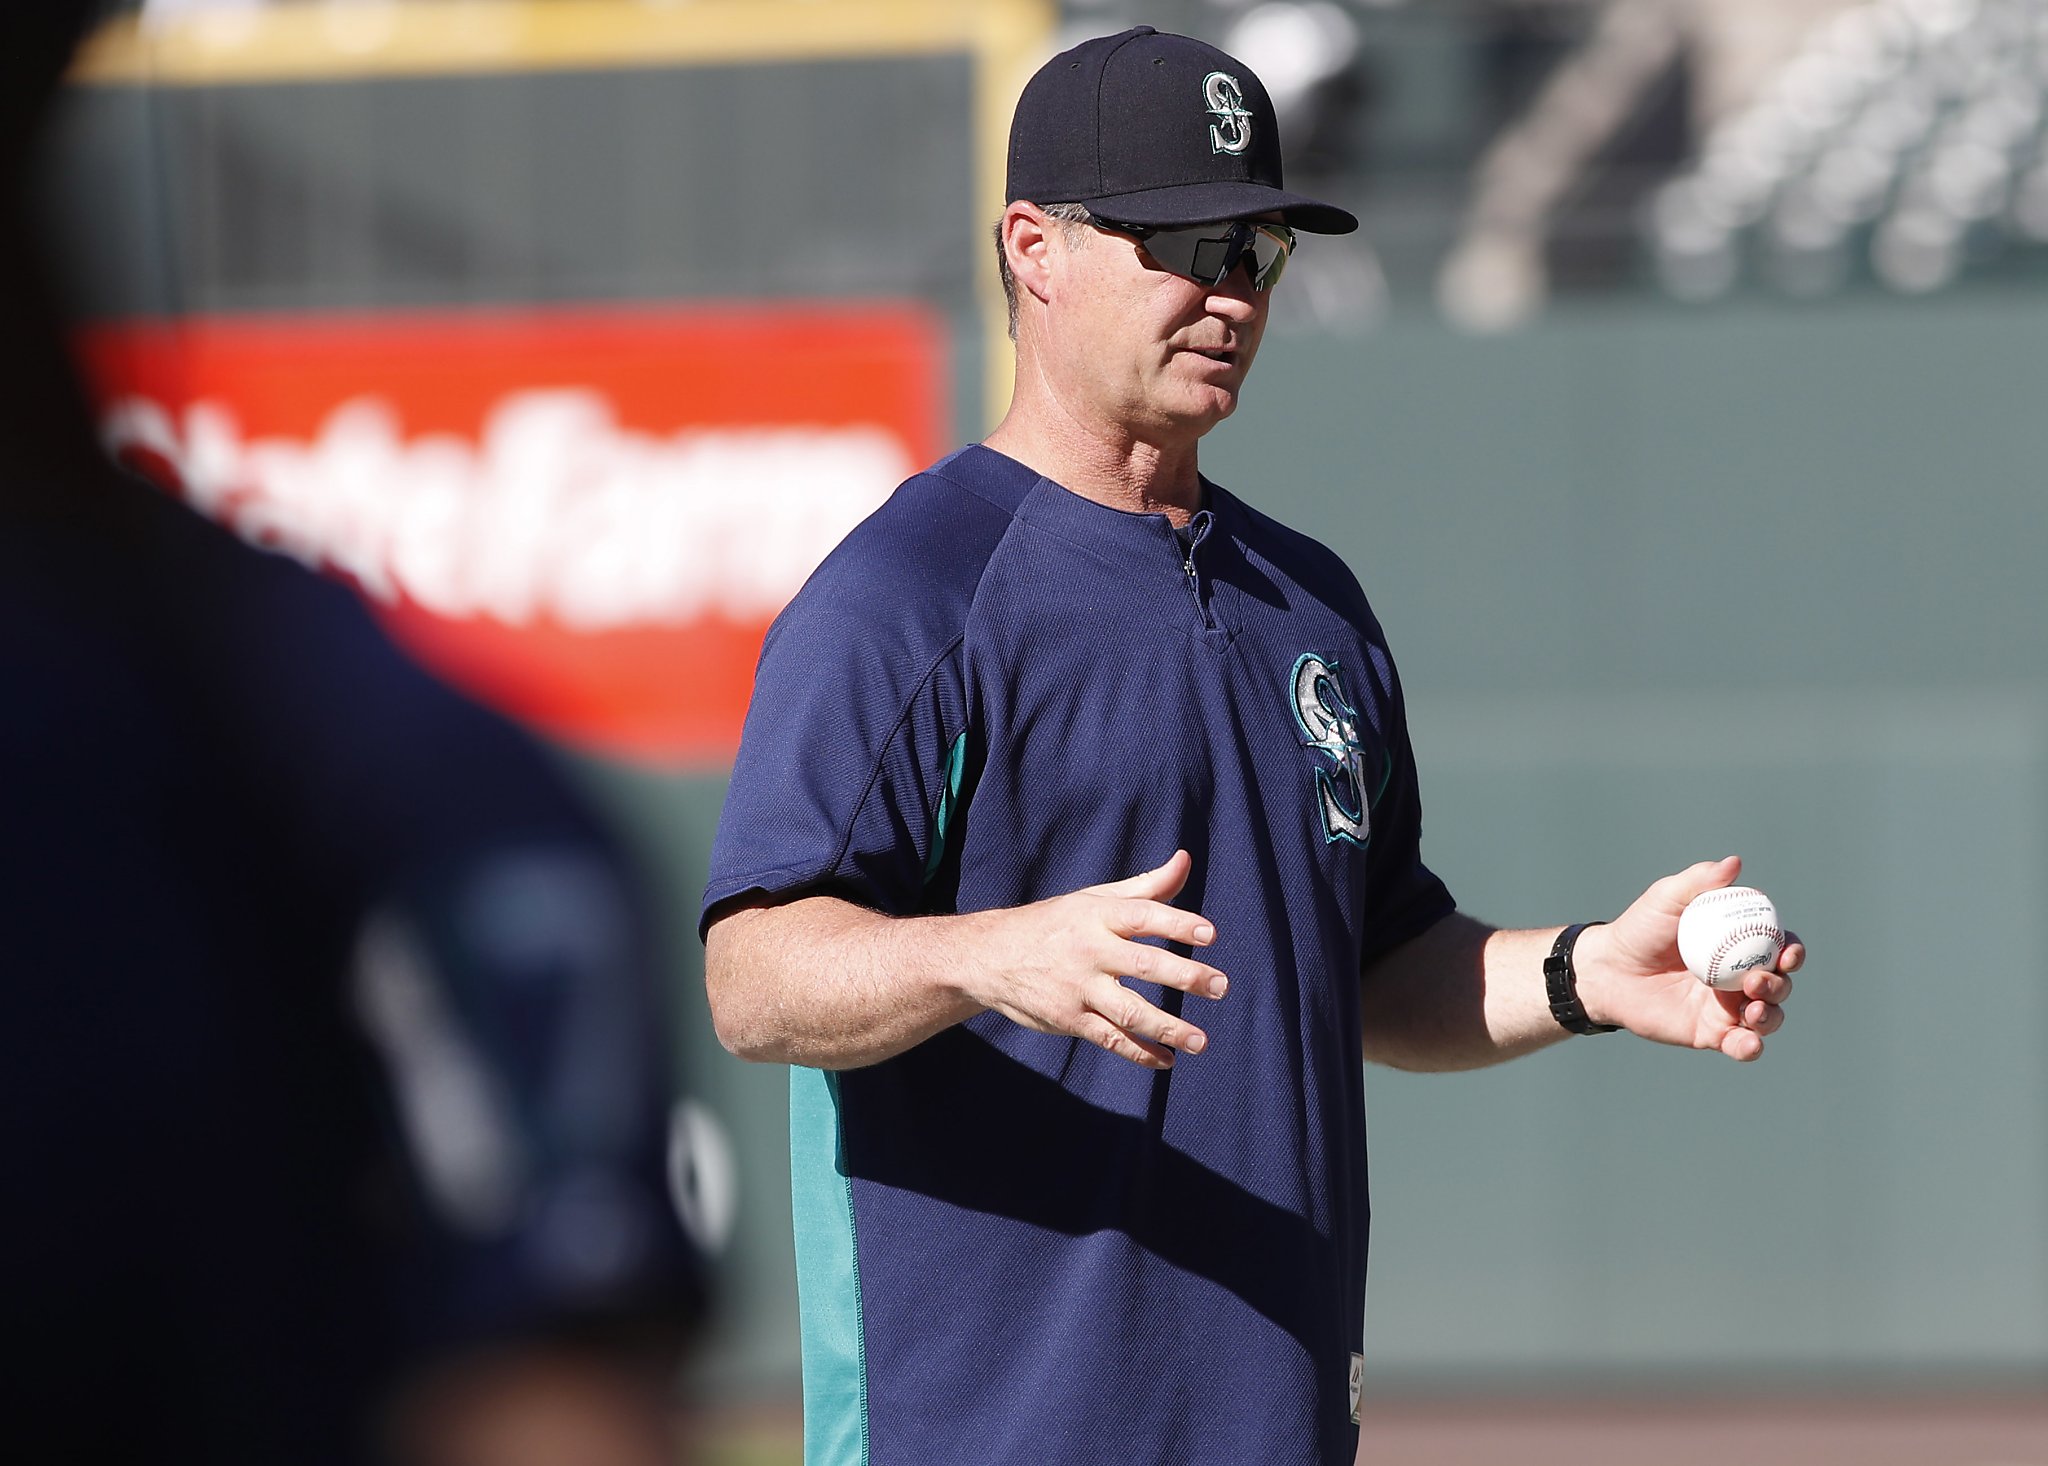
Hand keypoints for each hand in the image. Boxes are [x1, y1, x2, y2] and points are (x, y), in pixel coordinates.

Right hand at [958, 849, 1226, 1069]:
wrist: (989, 956)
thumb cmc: (1054, 923)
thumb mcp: (1094, 899)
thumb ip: (1146, 887)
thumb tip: (1185, 859)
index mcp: (1097, 916)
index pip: (1143, 916)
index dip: (1177, 923)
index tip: (1209, 934)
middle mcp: (1088, 950)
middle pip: (1142, 964)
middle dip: (1184, 976)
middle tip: (1220, 986)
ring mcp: (1077, 988)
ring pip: (1128, 1010)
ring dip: (1168, 1026)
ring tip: (1201, 1041)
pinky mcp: (1068, 1019)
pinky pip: (1109, 1038)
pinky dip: (1139, 1052)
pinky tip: (1166, 1059)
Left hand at [1572, 856, 1801, 1061]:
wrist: (1608, 970)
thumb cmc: (1640, 929)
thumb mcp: (1667, 899)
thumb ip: (1700, 881)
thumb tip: (1734, 863)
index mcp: (1741, 945)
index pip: (1781, 949)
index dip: (1793, 951)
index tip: (1788, 951)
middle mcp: (1741, 978)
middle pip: (1780, 985)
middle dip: (1780, 985)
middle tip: (1757, 980)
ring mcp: (1729, 1008)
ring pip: (1768, 1017)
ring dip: (1770, 1016)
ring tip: (1751, 1009)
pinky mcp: (1712, 1033)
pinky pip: (1741, 1046)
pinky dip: (1751, 1048)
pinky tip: (1747, 1043)